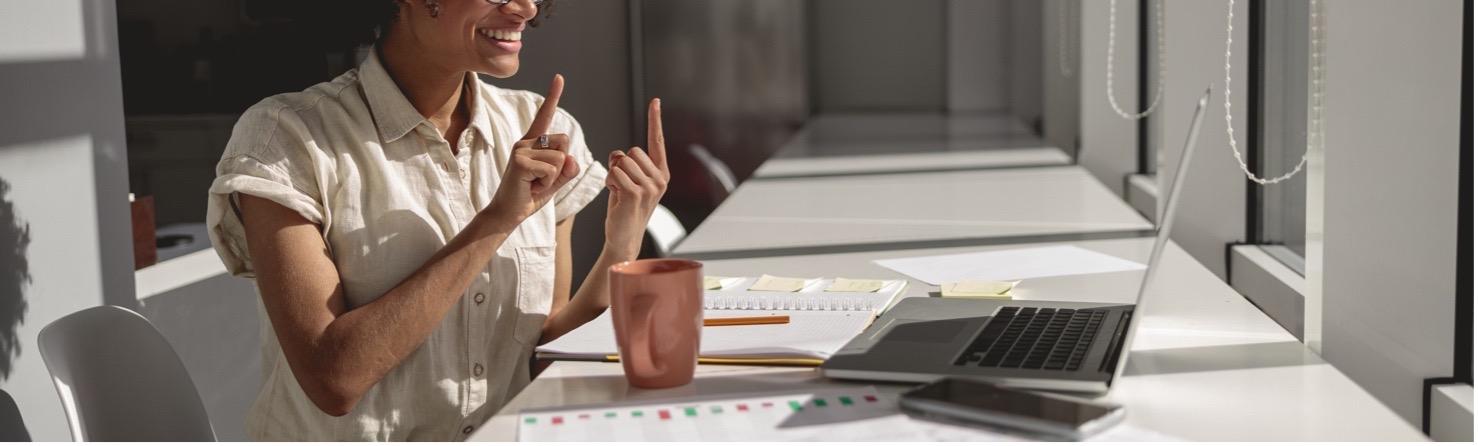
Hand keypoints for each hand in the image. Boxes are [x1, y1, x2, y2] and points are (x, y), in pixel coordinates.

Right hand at [482, 74, 580, 231]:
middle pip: (565, 141)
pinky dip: (546, 184)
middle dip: (561, 164)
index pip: (545, 115)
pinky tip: (530, 187)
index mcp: (533, 142)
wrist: (507, 214)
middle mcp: (525, 141)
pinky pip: (552, 169)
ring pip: (560, 158)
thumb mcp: (554, 181)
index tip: (559, 77)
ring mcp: (521, 149)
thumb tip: (572, 159)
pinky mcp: (519, 160)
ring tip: (534, 184)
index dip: (552, 96)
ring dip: (553, 178)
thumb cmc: (529, 195)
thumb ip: (567, 170)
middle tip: (541, 179)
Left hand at [604, 98, 669, 258]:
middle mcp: (660, 179)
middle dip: (620, 165)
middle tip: (622, 185)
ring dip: (613, 175)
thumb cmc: (624, 208)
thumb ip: (628, 164)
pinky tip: (615, 197)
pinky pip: (615, 173)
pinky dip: (609, 182)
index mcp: (661, 173)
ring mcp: (650, 187)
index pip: (657, 141)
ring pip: (621, 162)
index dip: (655, 120)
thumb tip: (618, 155)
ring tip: (618, 193)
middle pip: (631, 151)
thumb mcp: (630, 182)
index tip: (655, 101)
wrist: (624, 237)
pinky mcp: (635, 194)